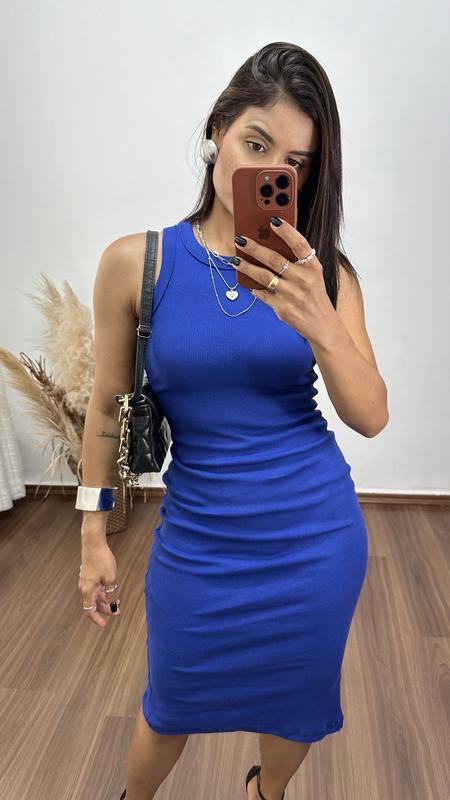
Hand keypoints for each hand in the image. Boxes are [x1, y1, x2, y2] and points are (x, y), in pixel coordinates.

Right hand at [78, 542, 120, 627]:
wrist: (93, 543)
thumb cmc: (101, 560)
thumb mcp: (111, 579)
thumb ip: (111, 594)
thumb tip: (112, 605)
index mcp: (88, 591)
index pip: (90, 611)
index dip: (97, 619)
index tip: (105, 624)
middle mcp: (84, 588)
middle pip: (93, 604)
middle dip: (105, 609)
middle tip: (117, 612)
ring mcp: (86, 581)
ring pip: (95, 596)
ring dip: (105, 600)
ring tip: (117, 601)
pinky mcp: (88, 575)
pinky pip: (95, 588)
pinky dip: (103, 592)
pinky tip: (111, 590)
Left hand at [233, 218, 335, 344]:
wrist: (322, 324)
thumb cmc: (314, 295)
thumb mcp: (313, 276)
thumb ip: (298, 262)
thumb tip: (270, 245)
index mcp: (313, 267)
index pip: (300, 244)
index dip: (287, 231)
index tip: (273, 220)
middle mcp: (304, 280)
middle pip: (275, 259)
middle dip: (254, 247)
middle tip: (240, 239)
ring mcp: (293, 295)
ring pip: (264, 276)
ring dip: (247, 266)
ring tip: (235, 259)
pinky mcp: (283, 308)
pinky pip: (263, 294)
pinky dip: (253, 288)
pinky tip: (246, 283)